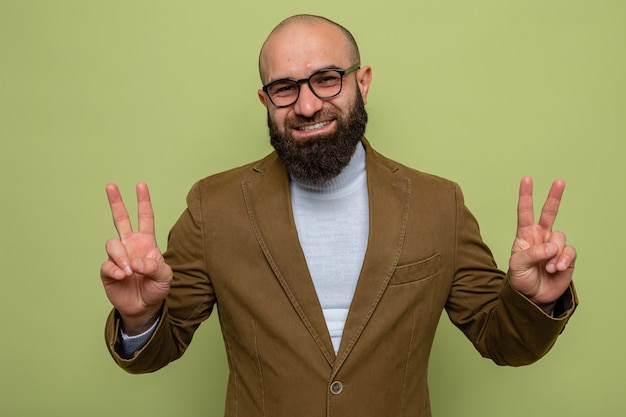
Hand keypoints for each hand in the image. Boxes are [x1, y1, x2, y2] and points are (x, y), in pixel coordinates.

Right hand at [100, 182, 171, 333]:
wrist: (144, 308)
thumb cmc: (157, 288)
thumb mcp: (165, 277)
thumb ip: (155, 267)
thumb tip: (136, 261)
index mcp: (146, 242)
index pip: (145, 218)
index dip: (143, 202)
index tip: (141, 185)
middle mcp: (130, 245)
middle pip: (120, 219)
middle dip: (116, 202)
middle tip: (111, 185)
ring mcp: (118, 257)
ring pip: (112, 244)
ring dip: (121, 256)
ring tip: (130, 271)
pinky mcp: (108, 271)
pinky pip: (108, 265)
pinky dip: (115, 270)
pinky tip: (123, 276)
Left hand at [508, 177, 575, 313]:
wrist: (533, 297)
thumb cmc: (521, 279)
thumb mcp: (518, 266)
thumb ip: (532, 253)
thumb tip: (551, 247)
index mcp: (525, 235)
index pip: (525, 212)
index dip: (526, 196)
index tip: (527, 179)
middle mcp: (540, 237)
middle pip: (549, 213)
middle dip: (554, 197)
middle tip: (559, 182)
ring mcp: (554, 246)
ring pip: (559, 238)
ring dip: (554, 253)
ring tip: (547, 267)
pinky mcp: (566, 257)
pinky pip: (569, 252)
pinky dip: (563, 260)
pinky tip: (556, 269)